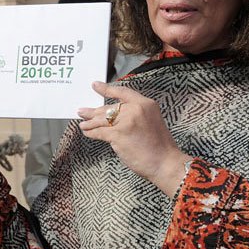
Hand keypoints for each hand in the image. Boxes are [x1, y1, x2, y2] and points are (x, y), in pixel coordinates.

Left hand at [77, 81, 189, 197]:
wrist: (165, 163)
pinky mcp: (118, 134)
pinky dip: (91, 132)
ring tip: (82, 123)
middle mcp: (135, 109)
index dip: (106, 89)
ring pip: (102, 119)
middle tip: (82, 111)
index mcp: (145, 104)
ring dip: (89, 122)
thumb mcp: (151, 121)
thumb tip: (112, 115)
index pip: (122, 92)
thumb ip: (135, 114)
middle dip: (94, 111)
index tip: (95, 85)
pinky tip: (87, 132)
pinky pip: (99, 132)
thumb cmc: (159, 146)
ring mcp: (126, 121)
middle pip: (109, 108)